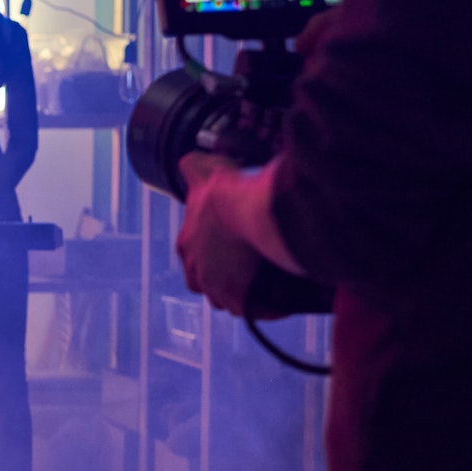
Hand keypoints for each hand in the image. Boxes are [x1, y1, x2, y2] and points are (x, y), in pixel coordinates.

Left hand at [175, 153, 260, 313]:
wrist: (245, 210)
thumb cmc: (224, 191)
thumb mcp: (205, 172)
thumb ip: (195, 167)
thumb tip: (188, 160)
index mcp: (187, 245)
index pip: (193, 261)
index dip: (210, 259)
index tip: (227, 256)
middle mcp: (197, 271)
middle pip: (209, 285)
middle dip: (225, 282)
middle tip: (248, 274)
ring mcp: (217, 287)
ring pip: (230, 300)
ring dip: (247, 295)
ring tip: (268, 288)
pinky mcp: (241, 298)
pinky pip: (256, 310)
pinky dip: (270, 307)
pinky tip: (283, 301)